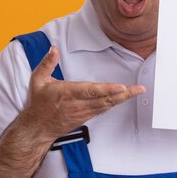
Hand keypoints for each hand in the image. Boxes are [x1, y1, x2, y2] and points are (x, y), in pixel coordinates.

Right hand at [20, 46, 145, 143]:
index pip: (91, 91)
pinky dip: (115, 103)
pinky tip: (124, 98)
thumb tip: (52, 49)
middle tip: (139, 89)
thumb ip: (46, 63)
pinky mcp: (86, 117)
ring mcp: (84, 112)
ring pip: (107, 105)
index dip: (107, 90)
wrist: (37, 128)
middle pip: (105, 99)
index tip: (121, 87)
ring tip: (137, 91)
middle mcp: (78, 104)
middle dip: (124, 94)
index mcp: (67, 93)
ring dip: (123, 99)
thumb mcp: (37, 80)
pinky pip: (103, 109)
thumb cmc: (38, 103)